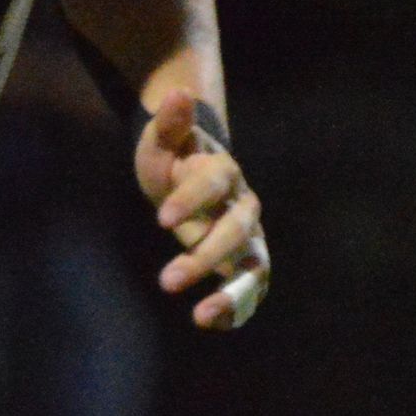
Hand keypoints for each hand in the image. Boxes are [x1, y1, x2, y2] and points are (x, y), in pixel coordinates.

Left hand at [138, 87, 266, 328]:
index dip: (191, 200)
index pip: (213, 183)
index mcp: (221, 170)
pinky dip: (236, 307)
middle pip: (236, 229)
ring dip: (233, 292)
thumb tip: (179, 92)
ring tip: (202, 315)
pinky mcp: (243, 261)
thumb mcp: (161, 140)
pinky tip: (208, 322)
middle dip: (203, 255)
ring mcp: (247, 236)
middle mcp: (243, 204)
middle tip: (165, 282)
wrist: (190, 173)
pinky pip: (249, 287)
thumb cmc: (172, 156)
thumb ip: (170, 123)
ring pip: (254, 265)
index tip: (161, 219)